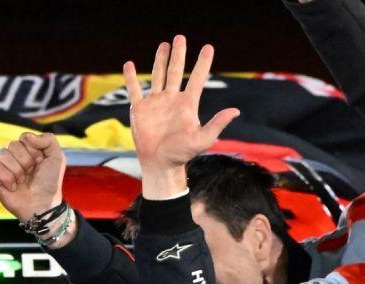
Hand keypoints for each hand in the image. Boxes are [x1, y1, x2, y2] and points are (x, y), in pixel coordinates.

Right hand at [0, 132, 66, 224]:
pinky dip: (8, 179)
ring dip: (17, 171)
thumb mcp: (57, 157)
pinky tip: (14, 187)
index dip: (33, 150)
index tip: (40, 162)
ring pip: (3, 155)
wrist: (43, 204)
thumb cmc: (50, 183)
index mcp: (29, 150)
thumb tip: (27, 137)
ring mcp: (5, 167)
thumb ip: (48, 139)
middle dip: (26, 161)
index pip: (24, 138)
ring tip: (23, 181)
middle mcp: (16, 157)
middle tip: (31, 173)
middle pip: (13, 145)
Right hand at [123, 36, 239, 199]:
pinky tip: (129, 64)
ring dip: (160, 60)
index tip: (209, 47)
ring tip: (164, 44)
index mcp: (187, 104)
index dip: (203, 63)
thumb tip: (235, 111)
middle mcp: (172, 100)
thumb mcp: (202, 139)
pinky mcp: (140, 109)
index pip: (197, 78)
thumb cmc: (182, 154)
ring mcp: (156, 103)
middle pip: (176, 71)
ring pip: (158, 76)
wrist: (160, 165)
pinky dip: (131, 78)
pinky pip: (134, 90)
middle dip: (178, 54)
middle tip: (180, 37)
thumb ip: (217, 124)